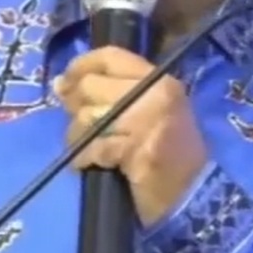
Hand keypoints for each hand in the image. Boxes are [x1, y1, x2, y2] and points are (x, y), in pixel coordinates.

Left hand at [53, 47, 208, 226]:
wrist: (192, 195)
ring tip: (86, 149)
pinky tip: (89, 164)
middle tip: (78, 125)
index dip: (80, 66)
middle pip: (91, 86)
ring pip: (87, 117)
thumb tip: (60, 83)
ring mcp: (147, 121)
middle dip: (75, 107)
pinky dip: (84, 158)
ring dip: (77, 137)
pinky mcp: (136, 150)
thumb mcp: (147, 112)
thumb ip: (110, 94)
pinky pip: (93, 146)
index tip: (64, 82)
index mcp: (158, 80)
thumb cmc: (168, 154)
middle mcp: (154, 94)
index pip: (110, 57)